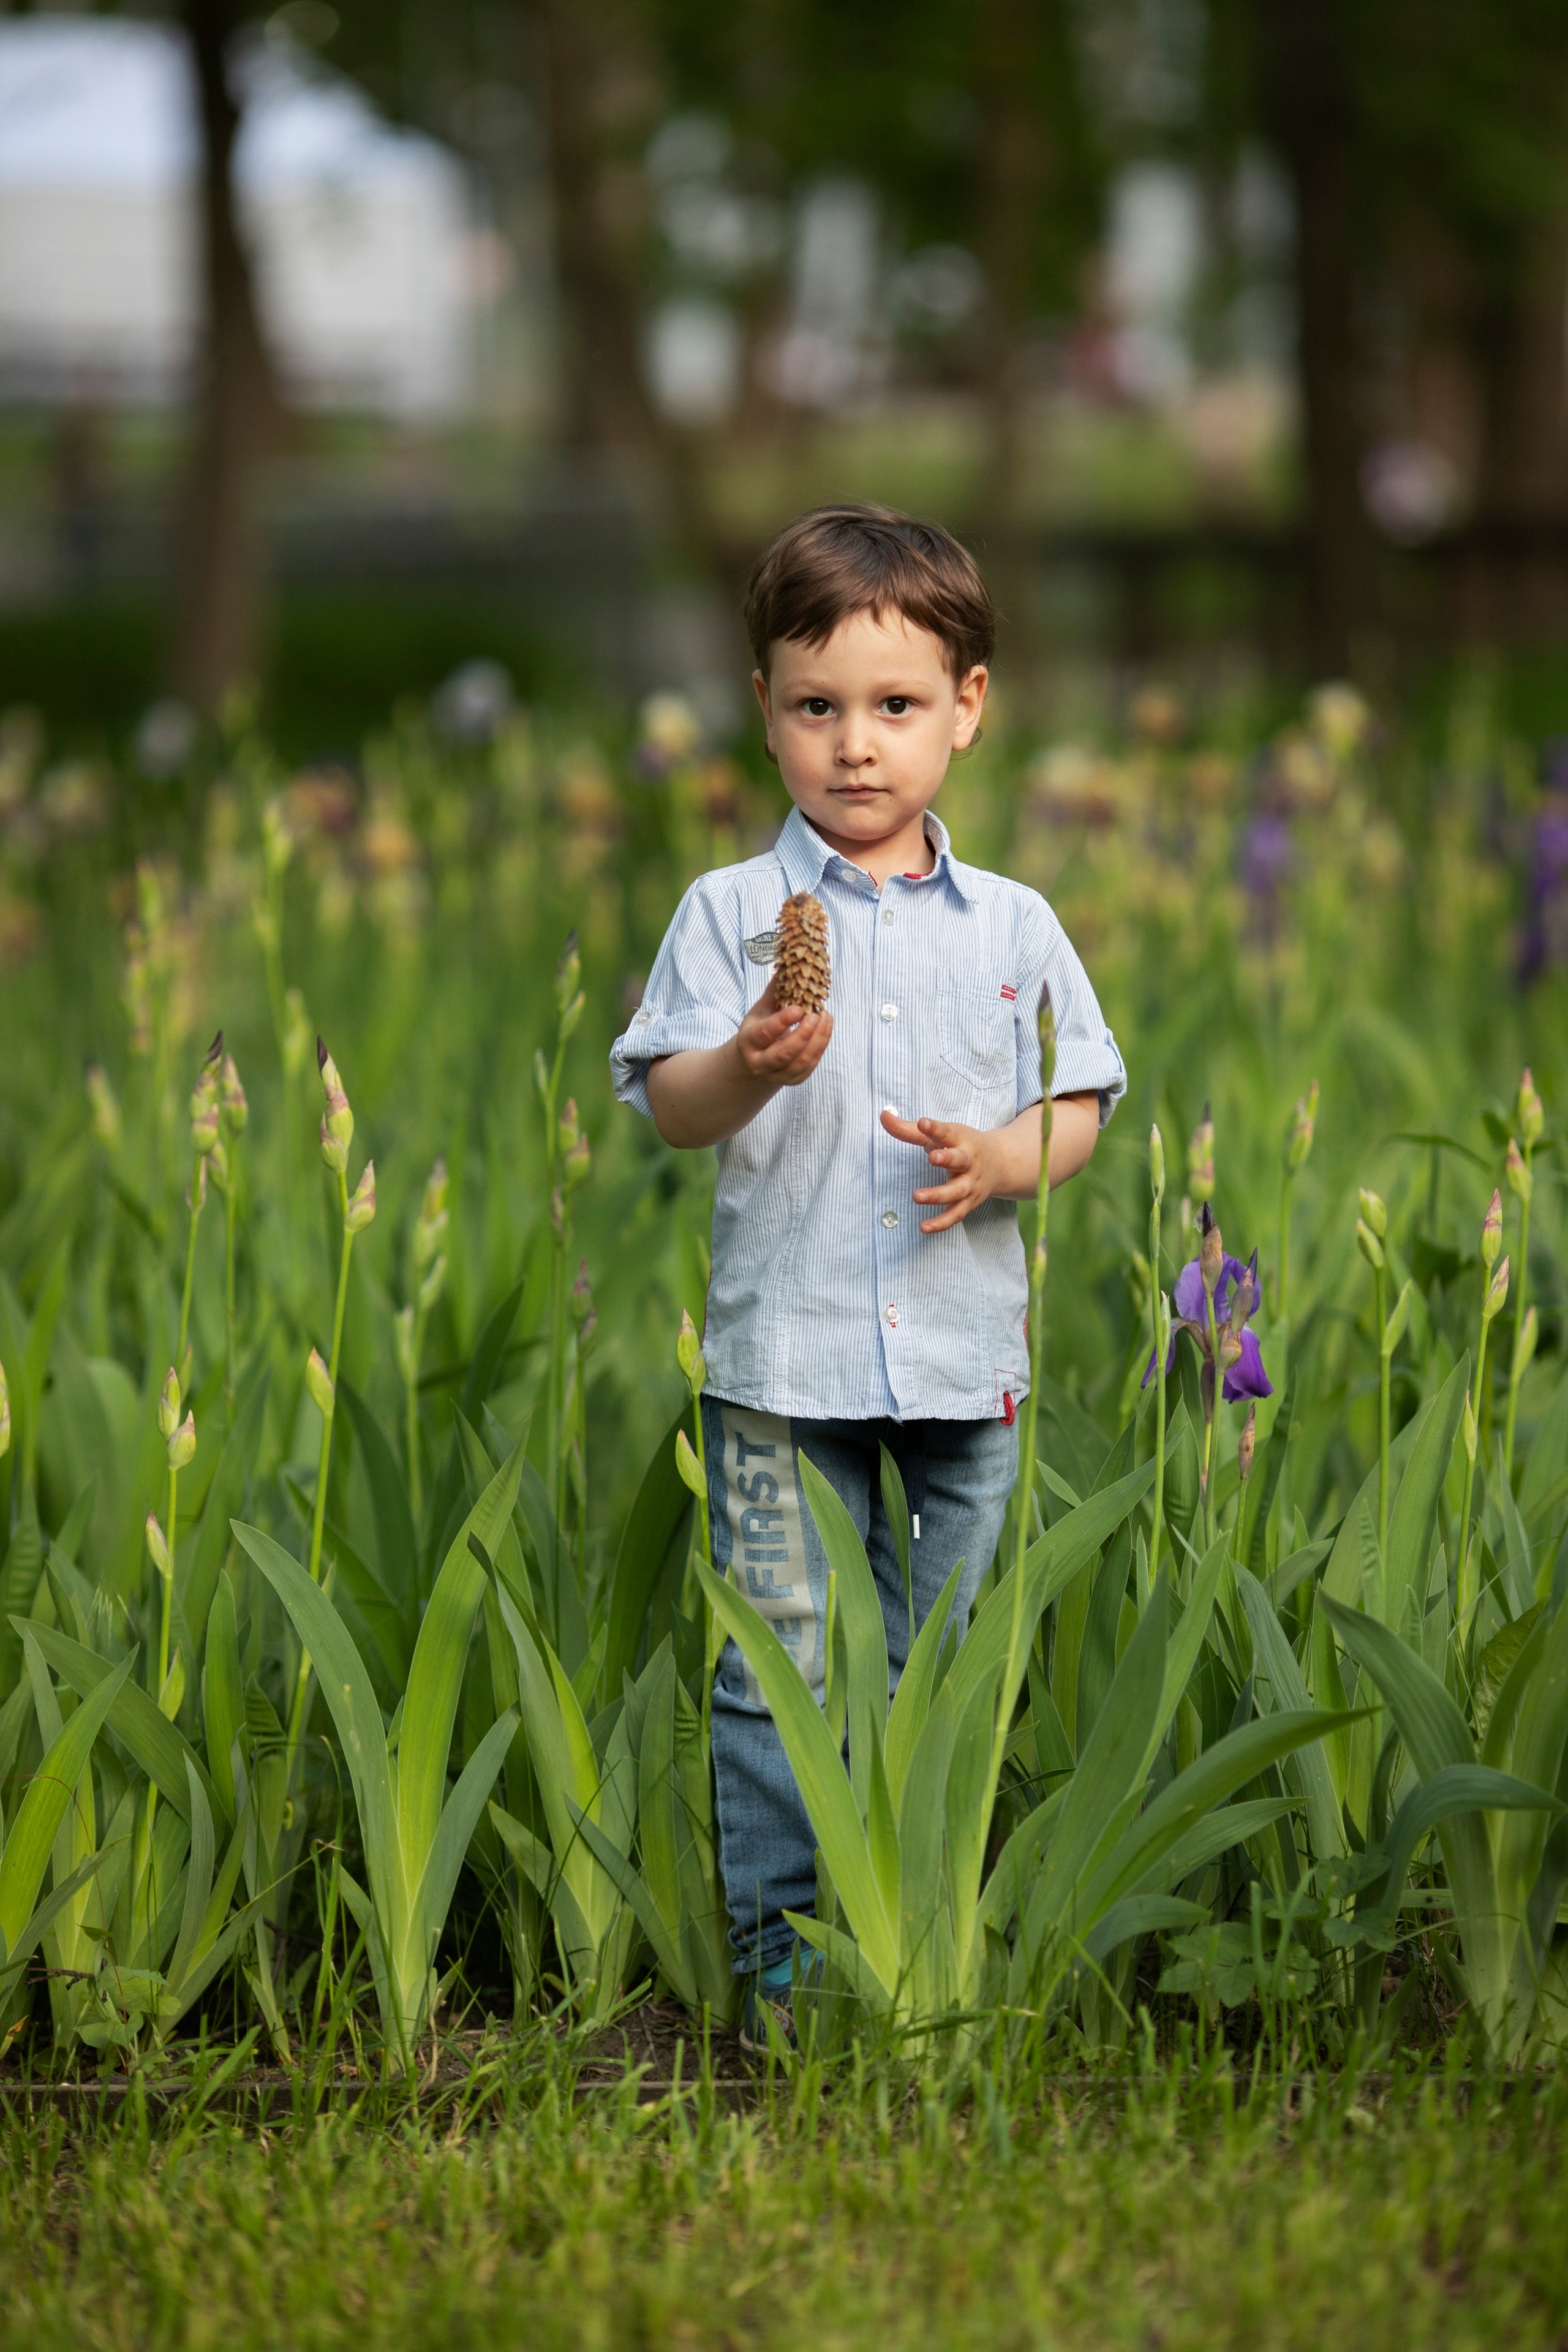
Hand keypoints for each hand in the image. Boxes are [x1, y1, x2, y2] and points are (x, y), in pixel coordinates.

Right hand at [734, 975, 832, 1088]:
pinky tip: (826, 1027)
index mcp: (748, 1042)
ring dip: (818, 1039)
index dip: (782, 1021)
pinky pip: (811, 1066)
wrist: (753, 1061)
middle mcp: (759, 1062)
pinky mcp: (793, 1080)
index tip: (799, 1008)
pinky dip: (821, 1046)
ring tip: (825, 1016)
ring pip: (801, 1062)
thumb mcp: (760, 1010)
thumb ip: (775, 991)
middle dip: (803, 1034)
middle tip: (817, 1014)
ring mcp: (777, 1075)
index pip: (765, 1033)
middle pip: (783, 1053)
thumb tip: (789, 964)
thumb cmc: (759, 1028)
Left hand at [880, 1110, 999, 1231]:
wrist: (1000, 1163)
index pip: (947, 1132)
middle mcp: (969, 1161)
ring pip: (956, 1191)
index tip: (923, 1123)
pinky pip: (955, 1215)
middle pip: (960, 1160)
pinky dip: (941, 1223)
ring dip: (938, 1194)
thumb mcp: (941, 1134)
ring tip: (916, 1196)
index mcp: (961, 1140)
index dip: (935, 1128)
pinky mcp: (968, 1203)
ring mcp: (970, 1184)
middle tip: (933, 1157)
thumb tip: (883, 1115)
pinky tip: (924, 1227)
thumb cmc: (961, 1145)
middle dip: (947, 1159)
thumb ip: (909, 1128)